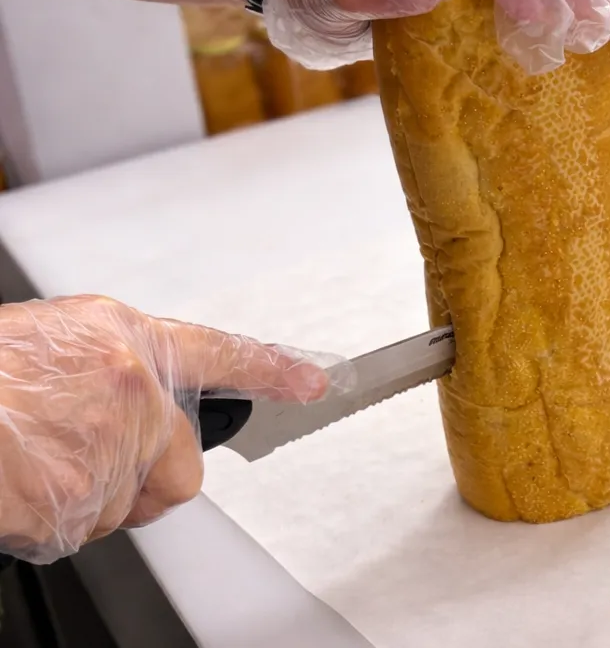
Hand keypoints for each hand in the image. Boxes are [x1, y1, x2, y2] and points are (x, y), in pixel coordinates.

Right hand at [0, 295, 347, 563]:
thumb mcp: (55, 341)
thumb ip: (114, 368)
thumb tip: (142, 401)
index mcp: (126, 338)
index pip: (222, 352)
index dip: (274, 370)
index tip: (315, 383)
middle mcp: (131, 387)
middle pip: (181, 471)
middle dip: (144, 483)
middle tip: (82, 462)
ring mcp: (107, 445)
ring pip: (122, 509)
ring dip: (81, 502)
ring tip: (28, 459)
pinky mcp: (75, 500)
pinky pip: (77, 534)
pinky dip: (44, 524)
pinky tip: (14, 486)